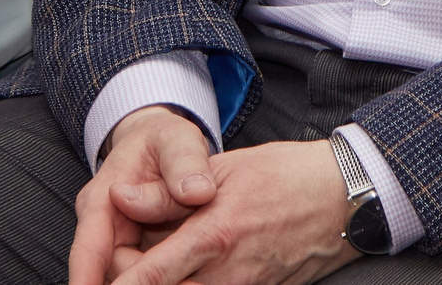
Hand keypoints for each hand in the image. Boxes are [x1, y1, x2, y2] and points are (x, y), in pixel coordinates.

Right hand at [71, 106, 220, 284]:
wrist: (161, 141)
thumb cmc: (165, 139)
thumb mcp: (178, 141)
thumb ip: (185, 164)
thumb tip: (197, 192)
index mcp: (103, 196)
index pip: (89, 244)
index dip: (86, 275)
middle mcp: (102, 222)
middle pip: (110, 267)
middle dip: (134, 282)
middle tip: (182, 283)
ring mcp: (117, 237)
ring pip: (127, 272)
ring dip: (148, 280)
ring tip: (188, 281)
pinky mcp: (135, 247)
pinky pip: (143, 270)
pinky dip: (160, 278)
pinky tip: (185, 279)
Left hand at [104, 138, 357, 284]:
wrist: (344, 200)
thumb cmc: (285, 175)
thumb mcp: (224, 169)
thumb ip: (167, 192)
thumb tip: (121, 197)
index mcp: (214, 235)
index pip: (151, 275)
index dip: (120, 284)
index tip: (97, 280)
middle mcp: (226, 273)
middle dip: (134, 283)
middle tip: (124, 255)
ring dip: (164, 282)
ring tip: (158, 255)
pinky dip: (189, 284)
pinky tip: (187, 263)